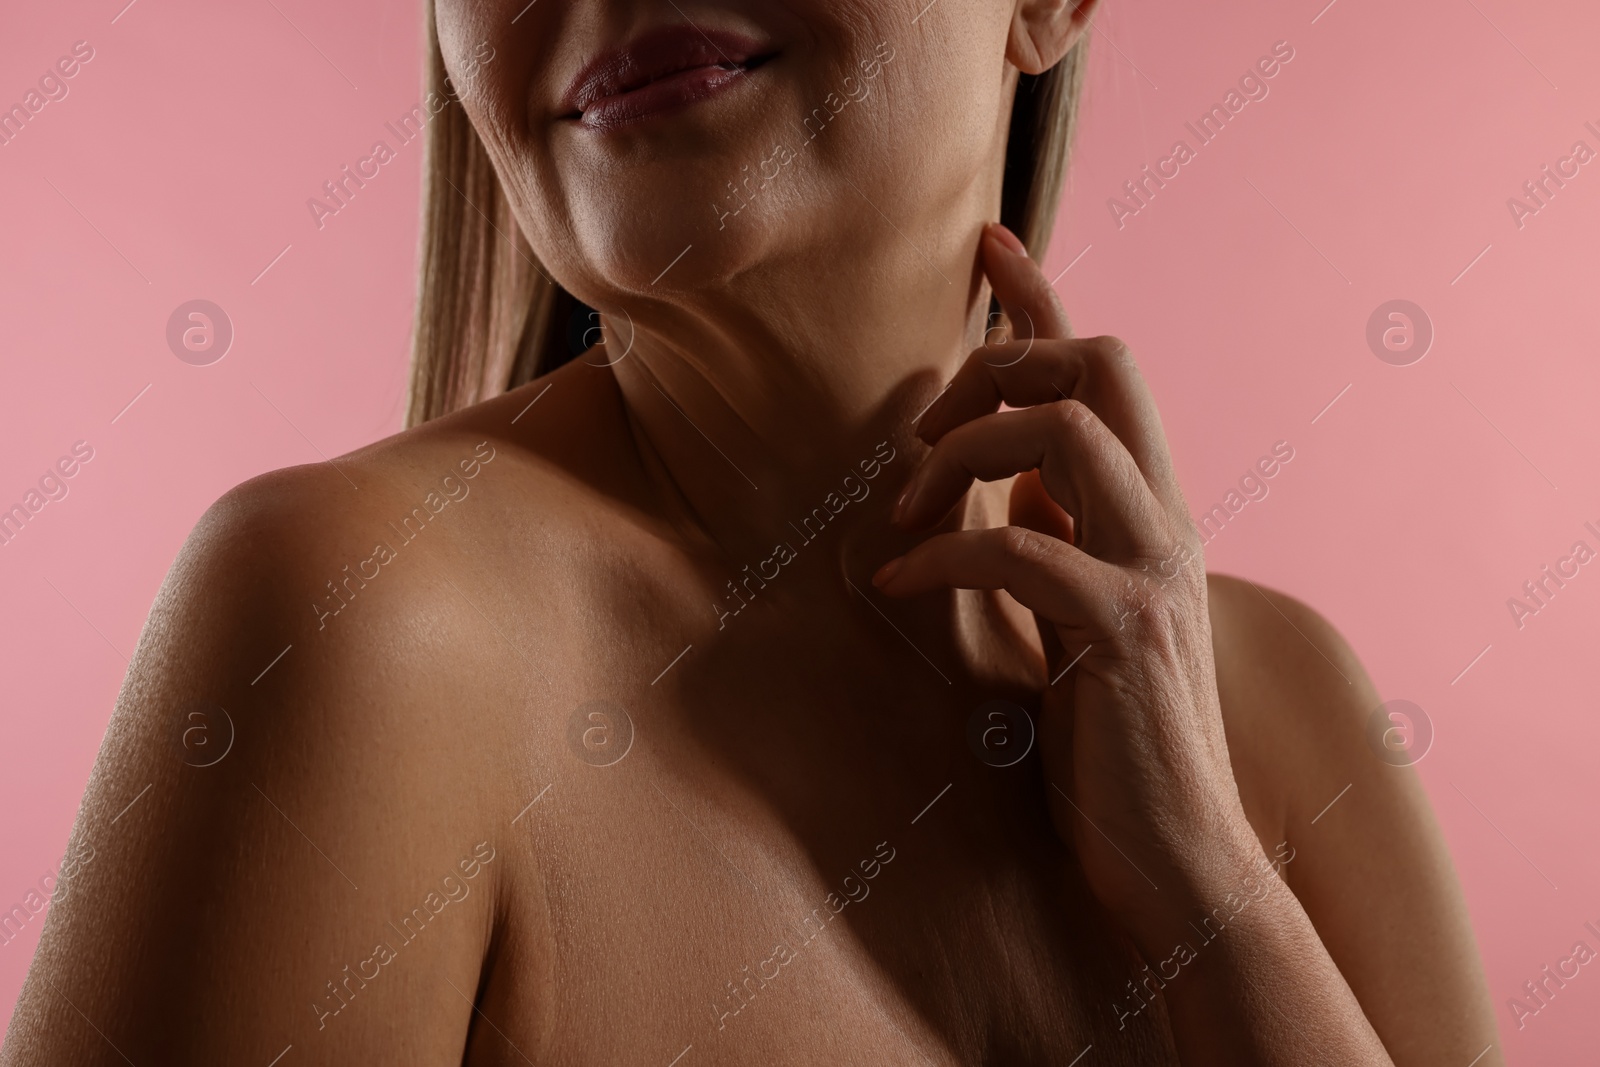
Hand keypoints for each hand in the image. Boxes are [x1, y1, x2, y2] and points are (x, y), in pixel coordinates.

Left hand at [872, 223, 1261, 950]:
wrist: (1175, 856)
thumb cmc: (1112, 741)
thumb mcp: (1075, 617)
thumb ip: (1056, 539)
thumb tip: (1008, 484)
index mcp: (1147, 510)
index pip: (1102, 367)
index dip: (1044, 293)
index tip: (987, 240)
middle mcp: (1164, 522)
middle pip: (1100, 361)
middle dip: (994, 365)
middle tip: (919, 436)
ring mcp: (1153, 573)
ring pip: (1067, 432)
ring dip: (962, 454)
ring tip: (903, 516)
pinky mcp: (1124, 634)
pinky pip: (1023, 550)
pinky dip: (946, 555)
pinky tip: (901, 586)